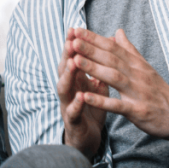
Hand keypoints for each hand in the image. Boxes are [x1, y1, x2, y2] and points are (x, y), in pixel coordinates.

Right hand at [58, 28, 109, 157]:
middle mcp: (68, 90)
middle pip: (64, 69)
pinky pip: (73, 112)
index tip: (75, 29)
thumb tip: (104, 50)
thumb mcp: (96, 87)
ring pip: (64, 88)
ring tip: (73, 63)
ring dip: (68, 76)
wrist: (88, 138)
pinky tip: (81, 97)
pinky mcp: (72, 122)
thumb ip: (98, 70)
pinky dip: (77, 104)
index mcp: (75, 80)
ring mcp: (67, 105)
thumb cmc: (91, 110)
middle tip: (71, 41)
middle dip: (67, 55)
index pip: (73, 59)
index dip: (73, 45)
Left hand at [69, 28, 168, 143]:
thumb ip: (129, 50)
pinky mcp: (138, 111)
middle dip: (90, 49)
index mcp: (136, 65)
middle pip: (111, 59)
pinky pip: (118, 105)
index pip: (113, 47)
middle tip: (72, 39)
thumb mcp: (145, 68)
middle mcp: (137, 75)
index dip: (94, 38)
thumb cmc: (159, 91)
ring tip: (75, 61)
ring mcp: (138, 92)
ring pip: (114, 77)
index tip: (76, 30)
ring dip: (93, 69)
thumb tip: (118, 31)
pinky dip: (102, 101)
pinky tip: (85, 97)